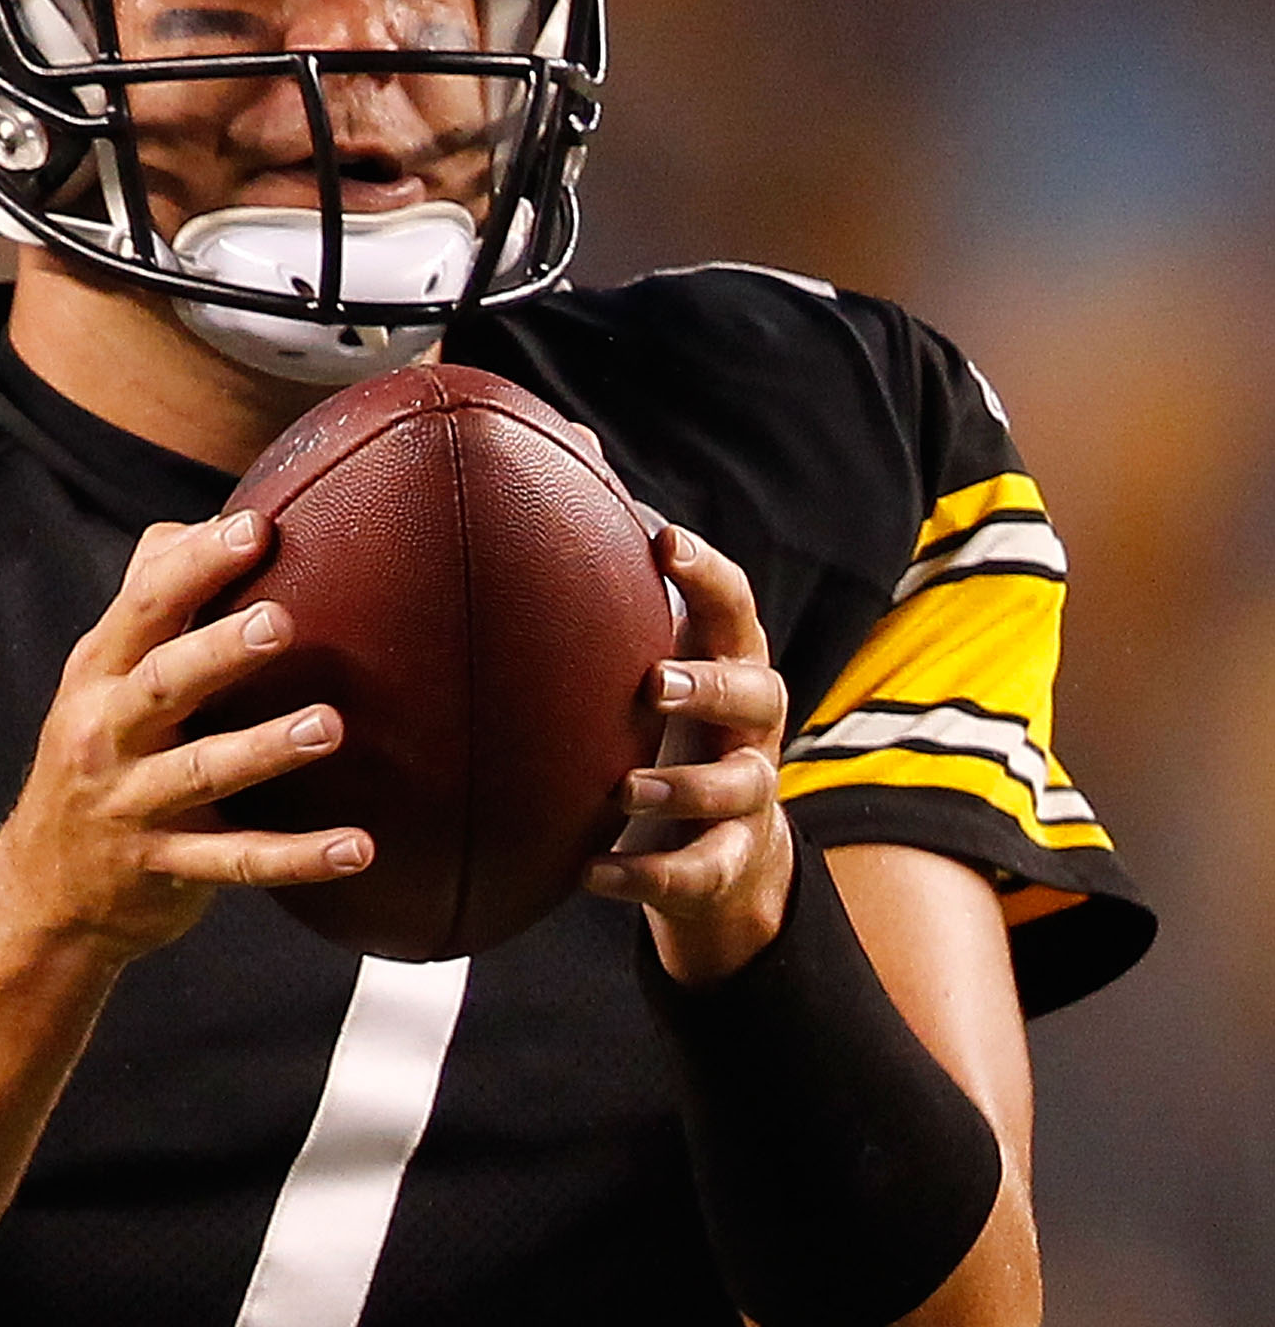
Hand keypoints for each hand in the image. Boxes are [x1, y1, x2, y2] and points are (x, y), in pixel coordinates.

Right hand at [0, 509, 373, 954]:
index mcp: (99, 674)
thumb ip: (152, 598)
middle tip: (283, 621)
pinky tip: (360, 848)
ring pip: (201, 775)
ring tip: (329, 727)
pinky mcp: (166, 868)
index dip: (196, 565)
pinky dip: (299, 858)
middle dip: (219, 651)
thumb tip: (215, 521)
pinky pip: (238, 862)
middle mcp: (108, 734)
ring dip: (264, 750)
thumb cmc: (100, 754)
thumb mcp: (103, 677)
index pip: (144, 607)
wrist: (44, 890)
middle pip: (162, 685)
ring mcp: (134, 806)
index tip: (256, 528)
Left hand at [583, 523, 791, 984]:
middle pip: (756, 694)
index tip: (664, 542)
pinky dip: (645, 876)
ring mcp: (748, 796)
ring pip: (737, 788)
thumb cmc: (670, 732)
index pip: (735, 608)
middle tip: (654, 684)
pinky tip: (591, 874)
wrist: (724, 854)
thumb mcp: (650, 663)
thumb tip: (569, 449)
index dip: (708, 574)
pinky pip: (695, 872)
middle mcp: (753, 726)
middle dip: (708, 687)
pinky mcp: (727, 862)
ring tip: (623, 788)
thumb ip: (613, 584)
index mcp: (732, 664)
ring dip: (681, 787)